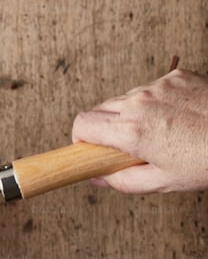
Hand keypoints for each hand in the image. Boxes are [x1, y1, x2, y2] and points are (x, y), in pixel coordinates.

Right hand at [72, 68, 207, 192]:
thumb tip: (98, 179)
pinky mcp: (176, 77)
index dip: (81, 139)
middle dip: (104, 128)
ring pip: (124, 98)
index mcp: (131, 131)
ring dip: (129, 114)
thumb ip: (121, 181)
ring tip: (156, 132)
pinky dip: (153, 102)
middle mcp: (140, 103)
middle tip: (123, 147)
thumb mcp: (163, 182)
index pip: (82, 124)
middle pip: (99, 109)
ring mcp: (158, 87)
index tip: (89, 148)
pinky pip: (150, 88)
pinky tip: (174, 117)